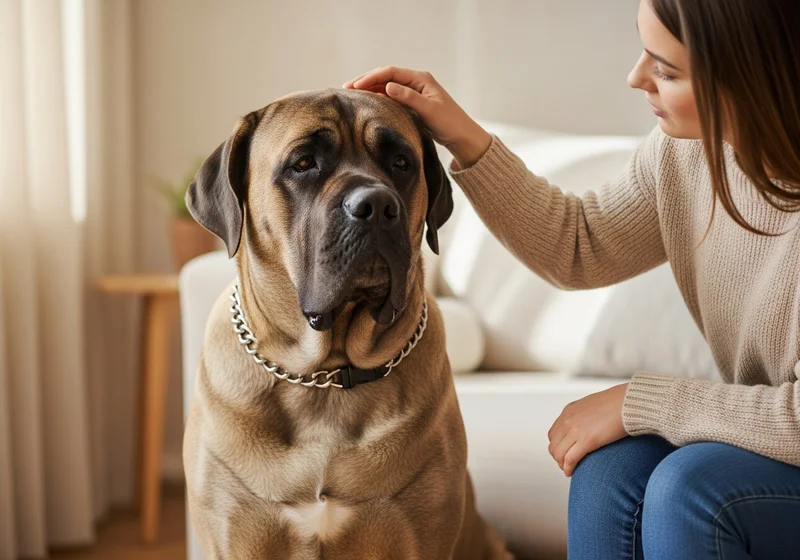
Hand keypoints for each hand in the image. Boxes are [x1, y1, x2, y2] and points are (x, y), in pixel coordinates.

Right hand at [344, 66, 491, 168]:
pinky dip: (376, 97)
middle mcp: (415, 82)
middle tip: (346, 88)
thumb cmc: (449, 123)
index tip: (355, 86)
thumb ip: (408, 97)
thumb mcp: (429, 110)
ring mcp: (412, 92)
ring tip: (351, 95)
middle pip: (385, 76)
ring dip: (369, 89)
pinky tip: (365, 102)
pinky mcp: (411, 103)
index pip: (390, 73)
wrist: (461, 136)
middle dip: (365, 81)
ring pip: (385, 86)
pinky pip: (390, 97)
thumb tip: (387, 86)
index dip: (371, 77)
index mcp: (420, 79)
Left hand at [547, 383, 629, 476]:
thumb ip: (587, 415)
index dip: (558, 446)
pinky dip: (568, 468)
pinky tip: (572, 472)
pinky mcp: (586, 441)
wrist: (630, 402)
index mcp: (569, 411)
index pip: (553, 433)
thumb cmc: (619, 403)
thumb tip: (590, 425)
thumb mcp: (595, 405)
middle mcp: (568, 420)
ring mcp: (575, 430)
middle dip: (558, 457)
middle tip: (566, 464)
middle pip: (554, 445)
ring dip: (562, 464)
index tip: (565, 453)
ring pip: (558, 454)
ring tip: (569, 470)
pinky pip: (569, 459)